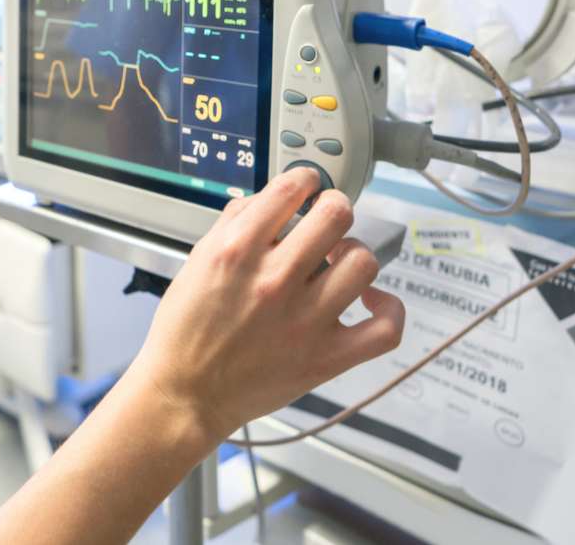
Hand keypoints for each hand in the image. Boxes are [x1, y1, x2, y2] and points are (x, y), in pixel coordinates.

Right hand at [128, 167, 404, 444]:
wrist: (186, 393)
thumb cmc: (186, 332)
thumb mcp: (197, 261)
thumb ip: (234, 224)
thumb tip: (270, 200)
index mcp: (236, 251)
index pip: (291, 188)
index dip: (306, 180)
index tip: (308, 187)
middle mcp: (274, 281)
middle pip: (336, 215)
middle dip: (333, 208)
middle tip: (327, 220)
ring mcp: (304, 321)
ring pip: (363, 262)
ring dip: (352, 255)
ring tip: (339, 264)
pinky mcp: (326, 358)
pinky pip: (384, 328)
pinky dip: (388, 309)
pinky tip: (371, 301)